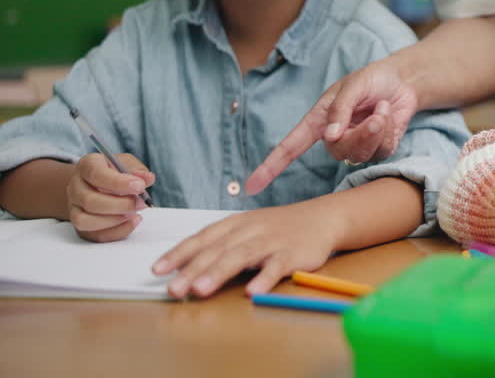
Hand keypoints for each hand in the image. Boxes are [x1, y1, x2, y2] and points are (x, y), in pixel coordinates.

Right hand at [66, 153, 154, 242]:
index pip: (96, 174)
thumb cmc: (114, 172)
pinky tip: (132, 221)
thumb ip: (137, 170)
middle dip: (121, 204)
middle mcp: (75, 187)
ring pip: (85, 220)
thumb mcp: (126, 163)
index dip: (118, 183)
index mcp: (87, 166)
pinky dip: (117, 231)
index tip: (139, 186)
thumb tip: (147, 179)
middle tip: (141, 202)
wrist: (96, 184)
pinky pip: (95, 235)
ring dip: (115, 220)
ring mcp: (74, 207)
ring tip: (134, 212)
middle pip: (90, 201)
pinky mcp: (81, 226)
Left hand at [152, 203, 339, 297]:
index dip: (179, 254)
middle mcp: (250, 230)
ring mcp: (272, 241)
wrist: (321, 218)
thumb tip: (185, 268)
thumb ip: (220, 246)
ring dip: (219, 273)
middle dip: (193, 270)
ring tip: (200, 290)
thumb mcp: (246, 230)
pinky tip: (253, 292)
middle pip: (218, 250)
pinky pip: (277, 267)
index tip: (157, 270)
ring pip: (241, 256)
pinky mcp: (293, 254)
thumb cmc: (278, 227)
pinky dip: (265, 278)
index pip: (202, 238)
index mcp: (235, 224)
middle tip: (173, 289)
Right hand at [245, 56, 417, 194]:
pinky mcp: (377, 150)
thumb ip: (340, 109)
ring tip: (383, 108)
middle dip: (361, 133)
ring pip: (361, 154)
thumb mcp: (353, 85)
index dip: (271, 166)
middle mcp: (335, 137)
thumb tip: (329, 137)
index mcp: (318, 121)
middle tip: (377, 112)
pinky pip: (381, 152)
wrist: (402, 81)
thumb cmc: (372, 79)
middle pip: (339, 152)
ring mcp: (356, 146)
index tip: (252, 185)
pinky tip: (389, 115)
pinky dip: (389, 131)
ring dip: (377, 130)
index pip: (291, 146)